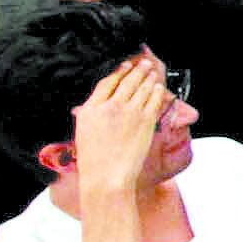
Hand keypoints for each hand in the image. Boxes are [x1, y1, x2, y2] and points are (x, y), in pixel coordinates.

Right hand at [72, 61, 169, 201]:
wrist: (107, 177)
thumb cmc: (94, 161)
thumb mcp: (83, 132)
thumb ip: (89, 114)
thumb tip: (91, 105)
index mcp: (91, 108)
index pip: (107, 82)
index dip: (118, 72)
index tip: (124, 66)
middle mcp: (110, 106)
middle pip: (127, 81)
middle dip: (137, 70)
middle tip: (144, 64)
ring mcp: (129, 112)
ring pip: (142, 87)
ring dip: (149, 77)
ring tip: (152, 72)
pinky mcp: (145, 120)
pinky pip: (153, 100)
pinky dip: (157, 91)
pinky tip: (159, 87)